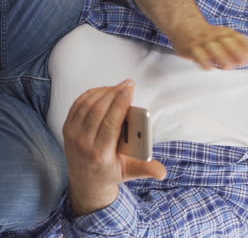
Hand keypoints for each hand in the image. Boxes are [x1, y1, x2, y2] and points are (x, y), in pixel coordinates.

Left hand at [62, 79, 166, 215]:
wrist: (85, 181)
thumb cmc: (111, 172)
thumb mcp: (130, 173)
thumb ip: (146, 170)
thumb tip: (162, 172)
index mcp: (100, 154)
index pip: (110, 124)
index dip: (120, 104)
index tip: (130, 90)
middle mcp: (83, 143)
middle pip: (99, 110)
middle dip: (115, 93)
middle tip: (128, 84)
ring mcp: (72, 134)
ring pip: (88, 104)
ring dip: (105, 91)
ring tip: (119, 87)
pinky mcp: (67, 127)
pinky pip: (79, 104)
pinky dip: (92, 94)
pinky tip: (105, 91)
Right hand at [172, 23, 247, 69]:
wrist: (186, 26)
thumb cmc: (213, 37)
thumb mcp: (232, 39)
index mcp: (227, 34)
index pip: (238, 39)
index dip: (245, 46)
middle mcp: (216, 36)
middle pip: (226, 42)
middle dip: (234, 51)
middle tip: (244, 62)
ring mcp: (203, 41)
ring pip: (212, 48)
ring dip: (220, 56)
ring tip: (228, 67)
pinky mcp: (191, 48)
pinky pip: (196, 53)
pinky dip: (202, 60)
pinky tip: (208, 68)